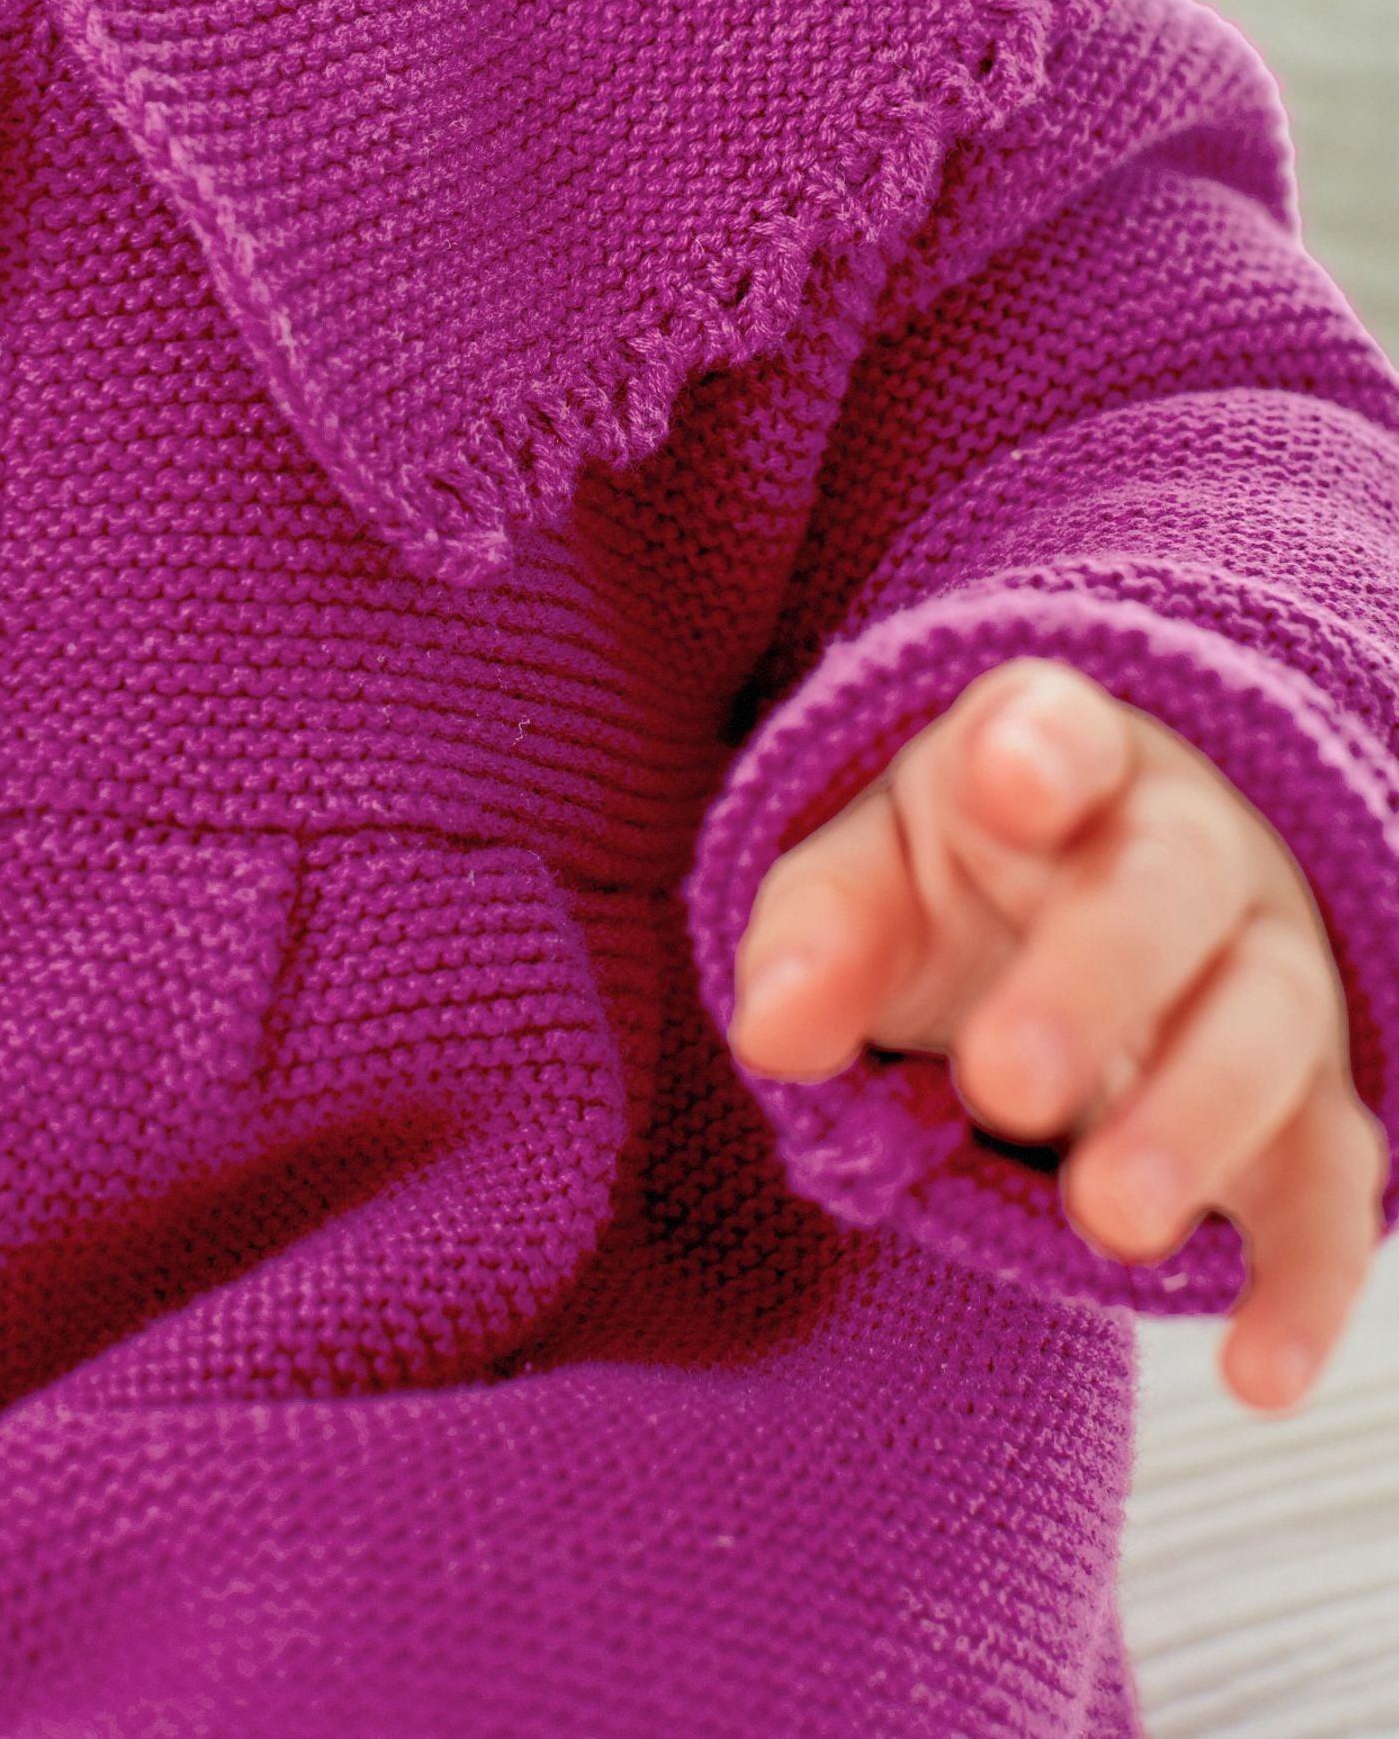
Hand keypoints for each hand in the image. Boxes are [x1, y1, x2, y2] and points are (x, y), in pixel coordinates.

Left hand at [727, 658, 1389, 1413]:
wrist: (1076, 910)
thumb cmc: (957, 880)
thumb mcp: (866, 880)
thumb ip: (818, 937)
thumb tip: (770, 1033)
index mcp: (1057, 761)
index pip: (1058, 730)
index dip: (1040, 749)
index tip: (1013, 778)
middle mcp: (1185, 848)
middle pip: (1168, 891)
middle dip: (1096, 981)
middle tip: (1005, 1082)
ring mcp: (1263, 971)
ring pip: (1264, 1029)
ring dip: (1195, 1126)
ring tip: (1109, 1223)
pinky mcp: (1307, 1101)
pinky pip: (1327, 1182)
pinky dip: (1307, 1277)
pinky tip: (1258, 1368)